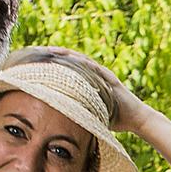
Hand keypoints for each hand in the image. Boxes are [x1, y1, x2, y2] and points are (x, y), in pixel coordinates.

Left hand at [33, 46, 153, 134]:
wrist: (136, 119)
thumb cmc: (114, 119)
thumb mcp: (90, 115)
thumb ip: (77, 112)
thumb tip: (57, 122)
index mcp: (87, 83)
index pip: (66, 70)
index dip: (52, 65)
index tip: (35, 62)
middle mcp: (93, 75)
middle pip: (71, 61)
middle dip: (55, 55)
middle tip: (37, 50)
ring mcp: (102, 75)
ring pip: (81, 60)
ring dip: (67, 54)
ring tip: (51, 49)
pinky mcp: (110, 78)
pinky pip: (94, 68)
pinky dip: (83, 63)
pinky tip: (72, 57)